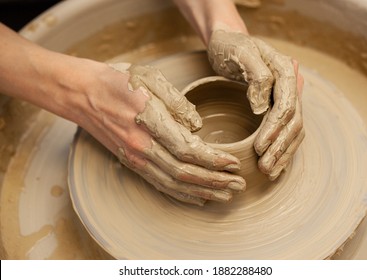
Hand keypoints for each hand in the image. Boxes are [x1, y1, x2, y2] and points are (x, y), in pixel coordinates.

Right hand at [80, 63, 245, 205]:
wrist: (82, 94)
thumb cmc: (117, 81)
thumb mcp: (149, 78)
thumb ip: (177, 102)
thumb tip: (198, 126)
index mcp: (149, 121)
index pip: (188, 149)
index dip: (213, 160)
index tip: (234, 164)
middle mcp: (142, 146)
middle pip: (184, 172)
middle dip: (215, 181)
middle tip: (238, 185)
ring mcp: (135, 157)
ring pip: (174, 183)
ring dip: (202, 191)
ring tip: (225, 196)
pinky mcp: (131, 162)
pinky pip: (159, 183)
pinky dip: (180, 194)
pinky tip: (197, 198)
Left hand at [207, 29, 303, 179]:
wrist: (228, 41)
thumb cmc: (231, 46)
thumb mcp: (241, 53)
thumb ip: (257, 75)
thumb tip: (262, 106)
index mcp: (284, 72)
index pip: (286, 106)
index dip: (275, 129)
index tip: (259, 146)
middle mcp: (289, 87)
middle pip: (293, 122)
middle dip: (280, 148)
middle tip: (264, 167)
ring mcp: (284, 98)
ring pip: (293, 131)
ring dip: (283, 154)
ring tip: (269, 172)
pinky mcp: (276, 107)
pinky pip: (286, 131)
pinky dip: (282, 150)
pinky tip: (275, 166)